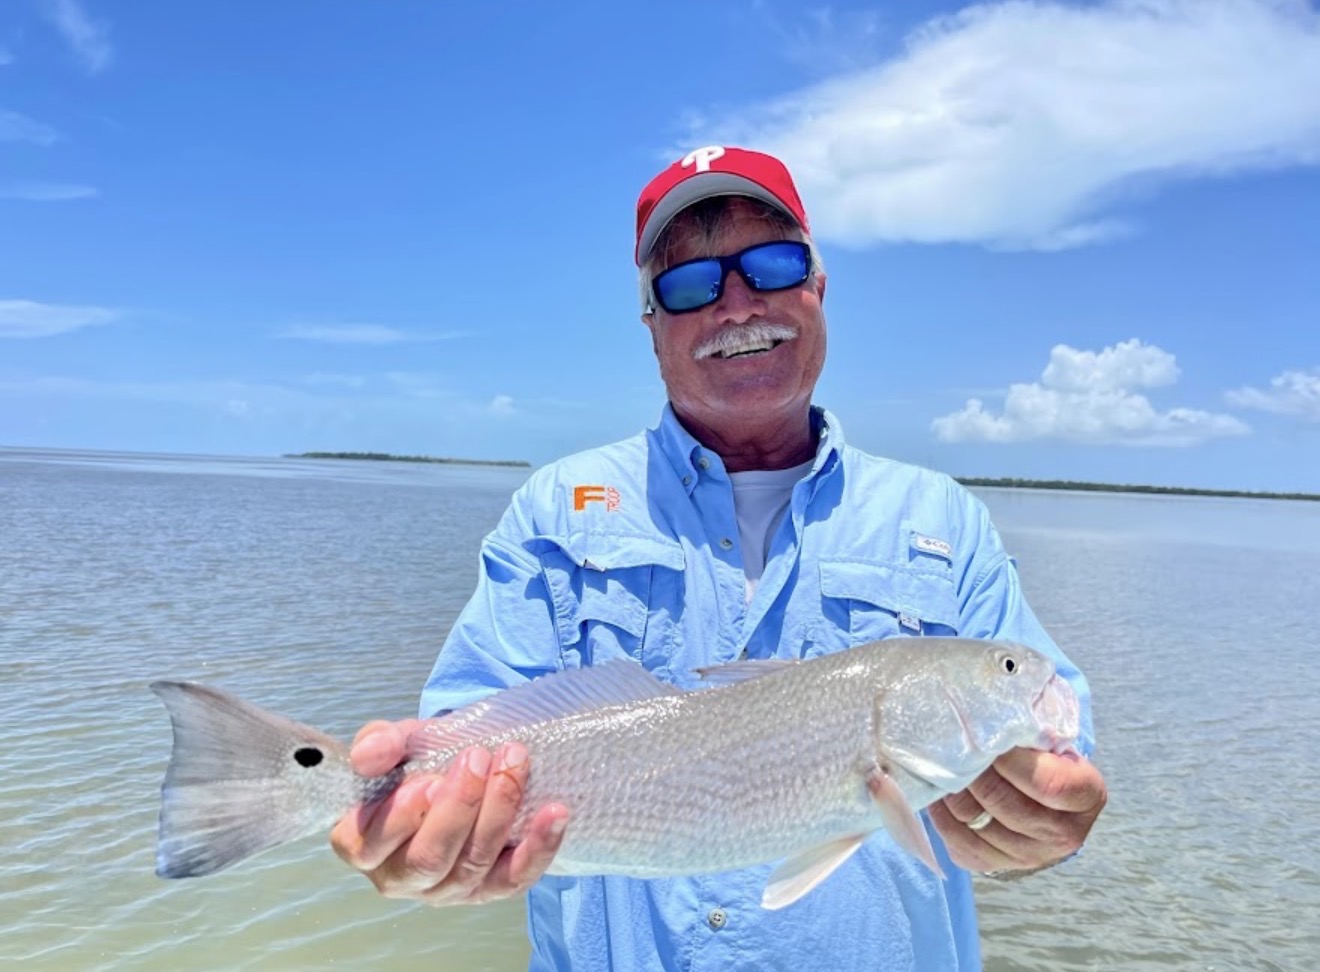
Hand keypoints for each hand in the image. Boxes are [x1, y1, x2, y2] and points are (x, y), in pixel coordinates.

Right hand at [329, 719, 568, 904]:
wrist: (457, 769)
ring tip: (514, 764)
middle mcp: (400, 877)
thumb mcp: (395, 744)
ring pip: (473, 865)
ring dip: (499, 811)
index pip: (375, 844)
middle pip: (430, 858)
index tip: (430, 777)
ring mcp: (446, 890)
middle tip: (480, 757)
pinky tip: (555, 812)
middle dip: (460, 806)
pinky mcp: (487, 889)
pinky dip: (539, 847)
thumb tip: (369, 756)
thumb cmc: (415, 762)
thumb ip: (378, 743)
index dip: (405, 814)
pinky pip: (514, 878)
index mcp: (362, 846)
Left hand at [929, 747, 1106, 876]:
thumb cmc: (1046, 760)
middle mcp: (1063, 836)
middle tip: (956, 747)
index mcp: (1086, 798)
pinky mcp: (993, 865)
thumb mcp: (1053, 742)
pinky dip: (941, 812)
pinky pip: (956, 839)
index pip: (1046, 783)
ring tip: (945, 765)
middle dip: (973, 770)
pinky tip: (940, 791)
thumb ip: (1031, 733)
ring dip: (952, 788)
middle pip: (1003, 802)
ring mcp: (1028, 857)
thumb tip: (989, 720)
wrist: (1044, 806)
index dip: (1010, 760)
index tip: (988, 738)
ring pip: (974, 819)